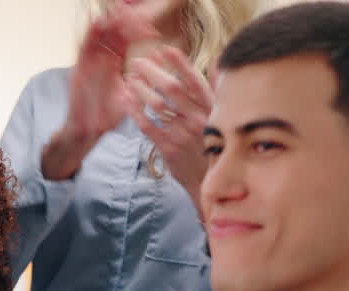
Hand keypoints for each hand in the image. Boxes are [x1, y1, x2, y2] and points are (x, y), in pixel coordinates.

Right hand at [44, 7, 157, 178]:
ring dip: (108, 21)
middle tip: (132, 12)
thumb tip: (162, 63)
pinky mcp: (79, 66)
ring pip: (98, 34)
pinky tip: (97, 23)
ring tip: (118, 11)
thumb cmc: (109, 116)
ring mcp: (90, 62)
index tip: (150, 31)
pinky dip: (89, 33)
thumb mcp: (131, 97)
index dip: (138, 31)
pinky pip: (83, 46)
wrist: (88, 129)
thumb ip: (143, 81)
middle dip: (123, 20)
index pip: (128, 40)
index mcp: (116, 63)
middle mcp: (103, 59)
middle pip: (113, 32)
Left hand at [125, 46, 213, 209]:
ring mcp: (183, 135)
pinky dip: (135, 111)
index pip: (195, 80)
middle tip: (138, 61)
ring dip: (141, 89)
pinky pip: (148, 126)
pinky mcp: (169, 149)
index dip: (179, 63)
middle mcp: (199, 120)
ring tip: (130, 78)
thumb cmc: (214, 145)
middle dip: (153, 71)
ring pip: (157, 106)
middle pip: (172, 88)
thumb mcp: (222, 117)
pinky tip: (126, 100)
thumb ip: (217, 90)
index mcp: (213, 110)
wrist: (210, 183)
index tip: (165, 49)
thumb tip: (217, 61)